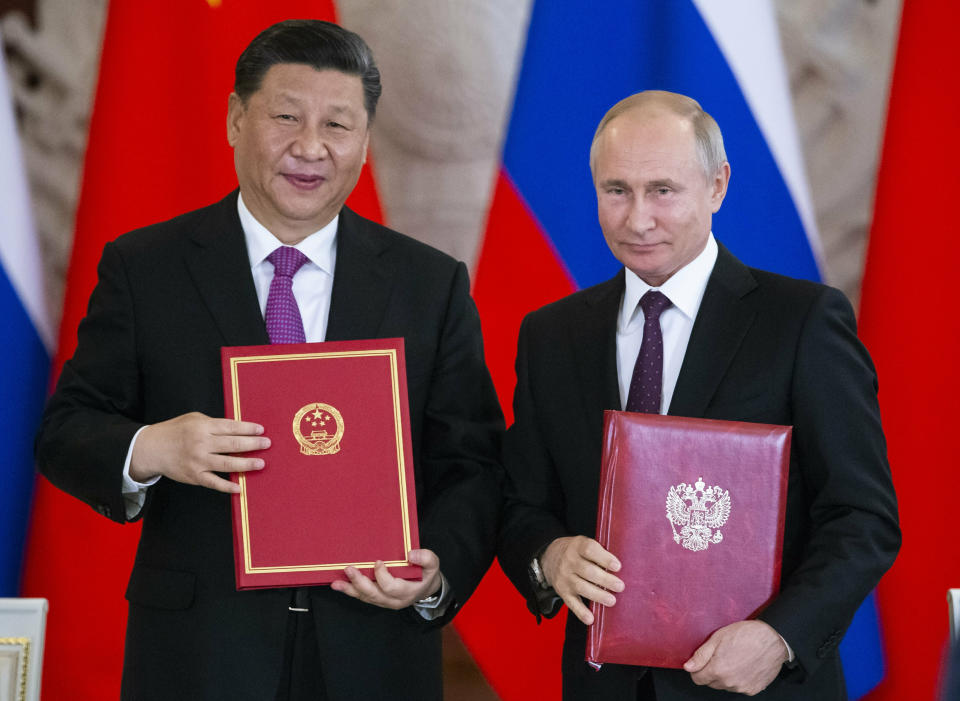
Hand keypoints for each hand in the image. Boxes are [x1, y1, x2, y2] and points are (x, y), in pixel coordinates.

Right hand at [130, 412, 268, 492]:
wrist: (151, 449)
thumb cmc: (175, 431)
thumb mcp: (194, 419)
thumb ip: (214, 423)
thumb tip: (238, 428)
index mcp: (202, 427)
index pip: (230, 427)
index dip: (248, 428)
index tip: (261, 430)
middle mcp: (201, 443)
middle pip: (232, 444)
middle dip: (253, 444)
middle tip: (267, 444)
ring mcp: (198, 461)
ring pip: (227, 463)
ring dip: (246, 464)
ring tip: (261, 463)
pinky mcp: (194, 476)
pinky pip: (214, 482)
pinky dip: (227, 486)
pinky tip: (239, 488)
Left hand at [331, 549, 441, 609]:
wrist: (426, 589)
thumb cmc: (426, 575)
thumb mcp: (433, 565)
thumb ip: (426, 558)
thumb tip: (411, 554)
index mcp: (406, 592)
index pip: (391, 587)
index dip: (382, 576)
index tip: (378, 562)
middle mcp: (394, 600)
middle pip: (374, 594)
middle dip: (360, 582)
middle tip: (349, 569)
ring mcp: (384, 602)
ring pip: (365, 597)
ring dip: (350, 589)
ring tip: (335, 583)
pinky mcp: (378, 600)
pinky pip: (363, 597)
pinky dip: (351, 591)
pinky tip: (340, 585)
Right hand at [540, 535, 622, 624]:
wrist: (551, 558)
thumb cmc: (578, 552)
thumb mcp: (584, 544)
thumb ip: (600, 552)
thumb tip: (622, 568)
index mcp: (577, 546)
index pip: (589, 550)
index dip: (604, 558)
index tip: (617, 566)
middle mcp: (569, 561)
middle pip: (587, 570)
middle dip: (605, 579)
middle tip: (620, 586)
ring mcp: (564, 577)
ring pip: (580, 587)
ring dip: (597, 595)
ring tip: (612, 601)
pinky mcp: (562, 591)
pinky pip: (571, 603)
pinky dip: (580, 612)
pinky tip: (590, 619)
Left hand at [683, 620, 788, 695]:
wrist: (773, 639)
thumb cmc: (746, 634)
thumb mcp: (718, 638)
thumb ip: (701, 655)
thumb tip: (688, 667)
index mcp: (718, 669)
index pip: (698, 679)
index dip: (698, 669)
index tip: (702, 662)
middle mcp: (729, 682)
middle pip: (711, 683)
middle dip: (712, 672)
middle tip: (721, 656)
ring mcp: (742, 687)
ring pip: (725, 686)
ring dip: (725, 676)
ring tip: (734, 659)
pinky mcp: (753, 689)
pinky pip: (739, 688)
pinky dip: (739, 680)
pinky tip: (744, 666)